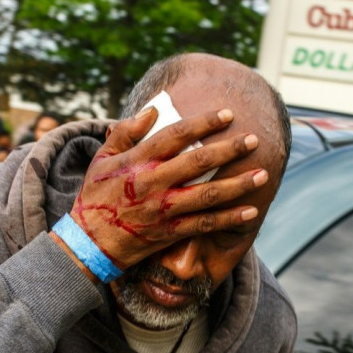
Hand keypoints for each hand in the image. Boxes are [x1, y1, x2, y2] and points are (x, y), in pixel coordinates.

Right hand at [68, 106, 267, 269]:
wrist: (89, 243)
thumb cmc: (95, 196)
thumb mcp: (101, 158)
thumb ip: (125, 132)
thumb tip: (152, 110)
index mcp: (138, 161)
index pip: (176, 135)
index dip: (204, 122)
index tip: (228, 114)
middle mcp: (154, 183)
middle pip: (199, 162)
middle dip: (229, 149)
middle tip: (254, 140)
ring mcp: (164, 209)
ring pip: (208, 195)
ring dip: (238, 184)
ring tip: (262, 174)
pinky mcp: (170, 232)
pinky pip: (205, 224)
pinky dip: (229, 219)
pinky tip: (251, 211)